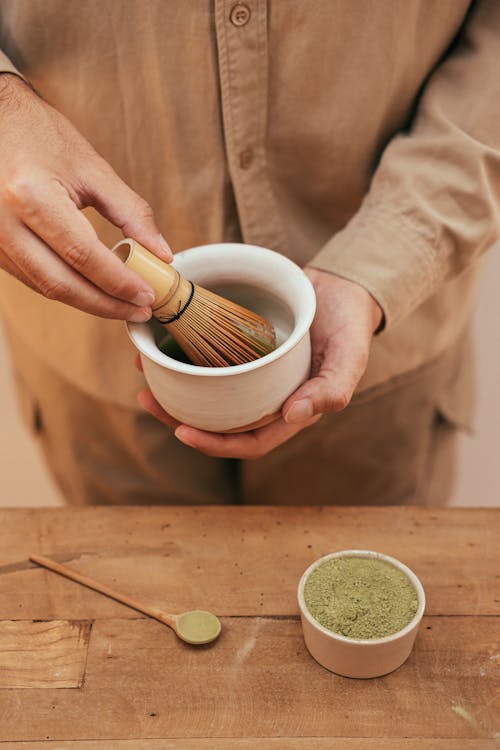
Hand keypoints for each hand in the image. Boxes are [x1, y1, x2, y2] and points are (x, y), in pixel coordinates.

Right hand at [0, 74, 171, 319]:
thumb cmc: (40, 135)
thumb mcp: (93, 168)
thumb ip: (131, 213)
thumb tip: (161, 253)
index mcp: (32, 196)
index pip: (83, 256)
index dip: (118, 283)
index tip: (146, 296)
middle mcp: (4, 222)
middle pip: (62, 284)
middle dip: (106, 304)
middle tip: (138, 310)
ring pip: (46, 288)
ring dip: (88, 302)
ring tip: (123, 304)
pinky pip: (33, 279)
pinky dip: (66, 288)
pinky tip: (94, 290)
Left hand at [136, 267, 382, 457]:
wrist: (342, 287)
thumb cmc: (350, 325)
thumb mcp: (350, 355)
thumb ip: (332, 388)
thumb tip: (294, 415)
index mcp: (290, 411)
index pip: (249, 442)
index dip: (215, 445)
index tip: (182, 432)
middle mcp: (265, 397)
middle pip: (218, 422)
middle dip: (179, 418)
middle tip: (147, 399)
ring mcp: (250, 373)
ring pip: (206, 392)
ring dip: (173, 387)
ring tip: (144, 370)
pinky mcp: (239, 348)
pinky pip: (207, 357)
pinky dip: (182, 353)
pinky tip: (160, 341)